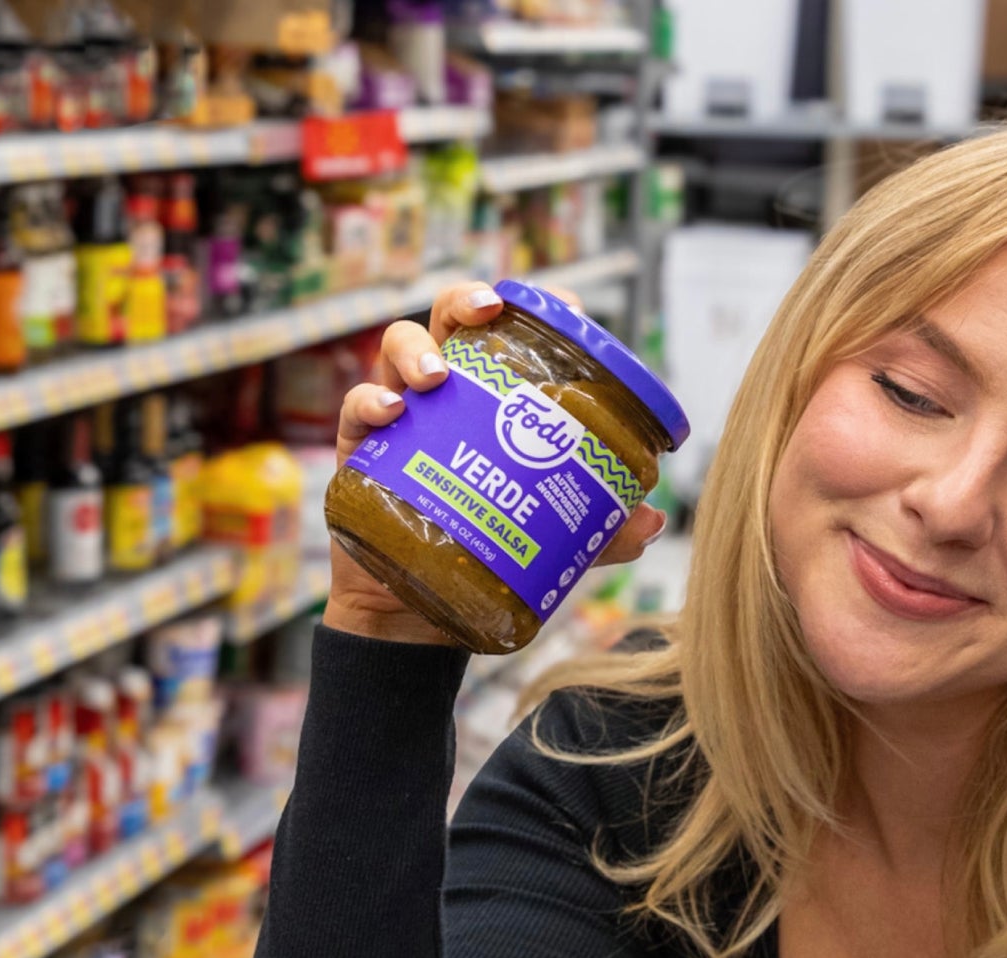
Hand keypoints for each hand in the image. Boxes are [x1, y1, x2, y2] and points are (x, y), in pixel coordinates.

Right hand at [324, 280, 668, 642]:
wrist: (419, 609)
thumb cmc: (486, 548)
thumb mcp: (552, 540)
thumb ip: (600, 531)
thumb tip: (650, 521)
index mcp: (492, 395)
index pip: (511, 333)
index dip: (535, 307)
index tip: (566, 306)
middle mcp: (446, 392)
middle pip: (448, 319)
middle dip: (465, 300)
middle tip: (487, 310)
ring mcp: (402, 415)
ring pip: (397, 347)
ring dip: (415, 350)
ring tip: (435, 377)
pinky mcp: (363, 449)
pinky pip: (357, 411)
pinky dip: (369, 402)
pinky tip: (391, 413)